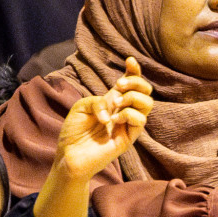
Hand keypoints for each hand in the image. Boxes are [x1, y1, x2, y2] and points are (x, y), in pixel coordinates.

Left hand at [55, 56, 152, 180]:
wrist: (69, 155)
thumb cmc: (73, 132)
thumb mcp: (80, 107)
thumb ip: (97, 101)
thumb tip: (113, 111)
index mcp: (113, 101)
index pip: (131, 83)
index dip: (134, 70)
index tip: (129, 60)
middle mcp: (123, 111)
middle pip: (145, 90)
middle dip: (136, 81)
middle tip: (119, 85)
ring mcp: (128, 124)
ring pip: (147, 103)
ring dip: (133, 97)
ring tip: (116, 104)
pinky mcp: (129, 137)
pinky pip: (140, 120)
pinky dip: (128, 114)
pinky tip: (114, 120)